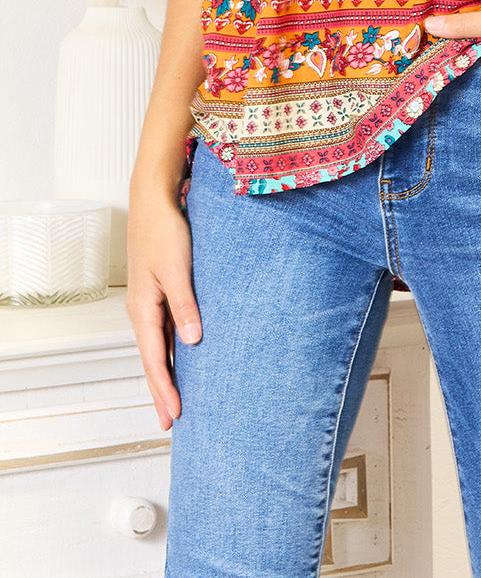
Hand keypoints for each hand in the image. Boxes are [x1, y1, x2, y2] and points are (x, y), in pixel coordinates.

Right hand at [125, 185, 202, 431]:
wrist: (153, 200)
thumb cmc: (165, 230)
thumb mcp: (177, 268)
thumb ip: (185, 305)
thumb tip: (193, 341)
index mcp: (143, 308)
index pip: (154, 359)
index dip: (164, 388)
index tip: (174, 415)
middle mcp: (142, 310)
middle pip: (152, 360)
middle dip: (161, 392)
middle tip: (169, 424)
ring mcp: (149, 302)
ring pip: (157, 347)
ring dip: (165, 374)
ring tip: (173, 401)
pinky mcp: (159, 292)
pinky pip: (163, 331)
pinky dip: (170, 351)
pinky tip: (180, 359)